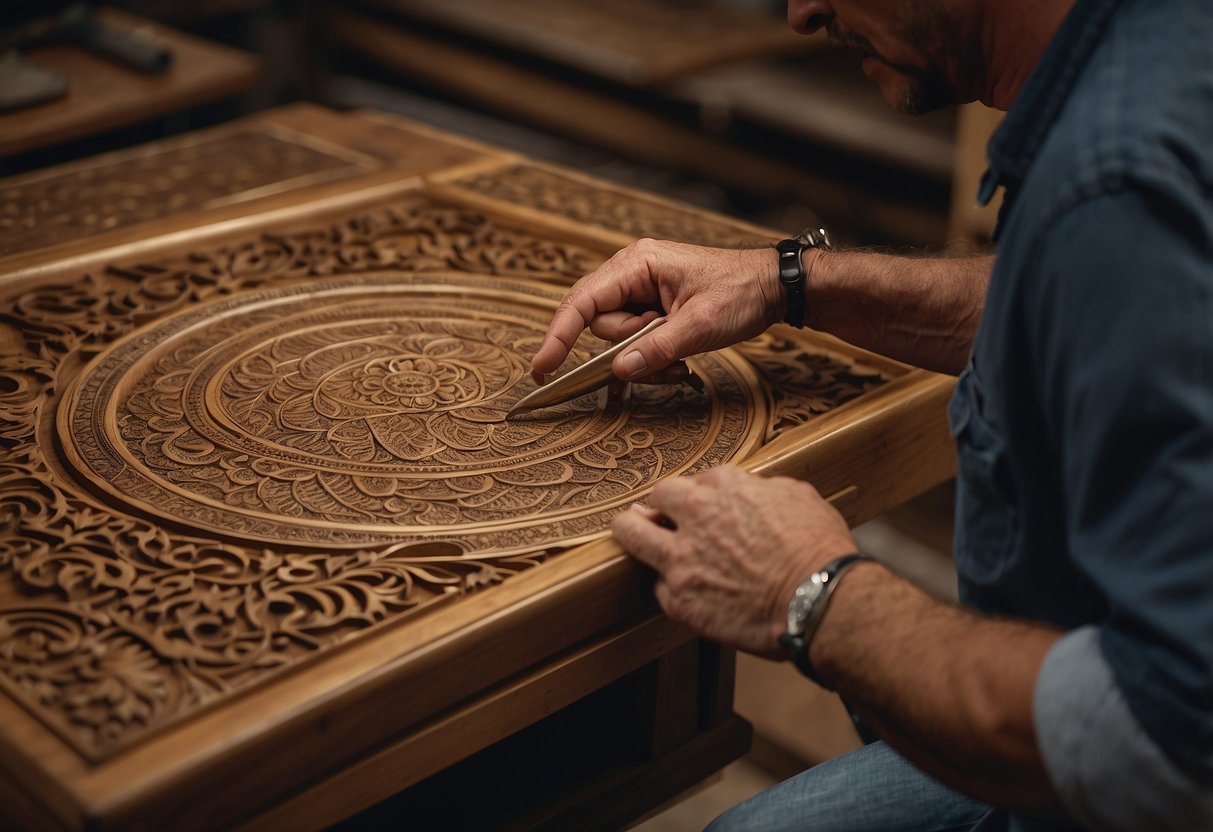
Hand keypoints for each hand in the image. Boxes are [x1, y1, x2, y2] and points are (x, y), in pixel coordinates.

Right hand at [530, 239, 782, 383]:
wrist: (773, 286)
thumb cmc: (740, 292)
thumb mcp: (700, 325)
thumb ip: (656, 347)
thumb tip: (618, 370)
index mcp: (637, 264)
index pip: (582, 301)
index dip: (558, 334)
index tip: (542, 366)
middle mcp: (632, 274)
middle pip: (602, 326)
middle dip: (630, 349)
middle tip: (670, 350)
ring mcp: (642, 291)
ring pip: (619, 339)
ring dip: (646, 358)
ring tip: (681, 360)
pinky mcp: (652, 308)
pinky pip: (635, 341)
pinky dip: (647, 359)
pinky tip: (668, 370)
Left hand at [611, 466, 857, 657]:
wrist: (818, 599)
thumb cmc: (818, 551)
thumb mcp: (799, 497)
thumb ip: (764, 489)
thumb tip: (756, 492)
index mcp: (724, 486)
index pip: (697, 481)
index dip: (703, 497)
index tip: (706, 508)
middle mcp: (695, 515)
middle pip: (657, 497)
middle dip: (659, 505)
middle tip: (659, 516)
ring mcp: (680, 558)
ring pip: (631, 533)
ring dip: (630, 531)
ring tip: (629, 533)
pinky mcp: (678, 598)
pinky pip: (660, 587)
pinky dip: (672, 588)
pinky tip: (686, 593)